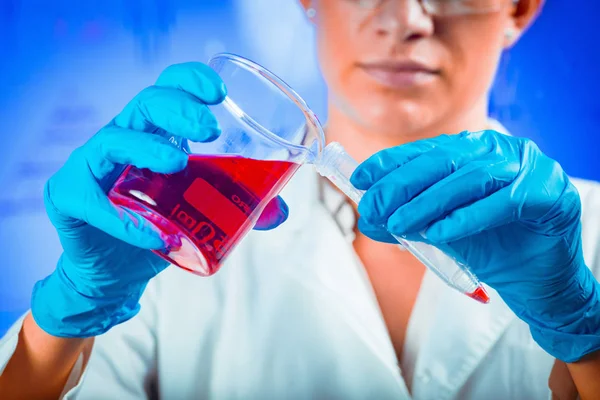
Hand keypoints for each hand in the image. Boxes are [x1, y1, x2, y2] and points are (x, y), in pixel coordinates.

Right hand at [32, 62, 287, 337]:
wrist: (117, 275)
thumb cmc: (158, 229)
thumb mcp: (203, 213)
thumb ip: (242, 209)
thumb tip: (280, 211)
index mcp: (155, 134)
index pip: (168, 91)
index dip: (189, 81)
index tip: (219, 92)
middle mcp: (123, 140)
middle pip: (145, 104)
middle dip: (178, 109)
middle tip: (209, 130)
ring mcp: (92, 166)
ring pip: (113, 140)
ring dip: (148, 149)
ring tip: (179, 165)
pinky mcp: (69, 198)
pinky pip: (92, 200)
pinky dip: (124, 219)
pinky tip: (153, 236)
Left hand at [351, 130, 599, 362]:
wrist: (537, 279)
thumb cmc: (488, 246)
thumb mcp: (440, 231)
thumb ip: (409, 220)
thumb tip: (369, 220)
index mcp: (471, 150)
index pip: (424, 152)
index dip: (390, 162)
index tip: (359, 178)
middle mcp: (498, 150)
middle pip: (443, 160)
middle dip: (401, 183)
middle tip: (373, 206)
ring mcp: (527, 167)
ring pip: (470, 177)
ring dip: (428, 202)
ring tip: (397, 224)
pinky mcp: (548, 192)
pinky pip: (503, 202)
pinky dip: (467, 218)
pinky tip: (439, 234)